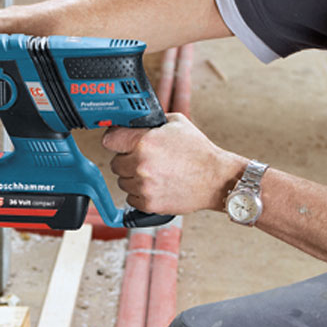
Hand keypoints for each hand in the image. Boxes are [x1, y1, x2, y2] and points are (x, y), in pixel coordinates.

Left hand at [101, 112, 246, 215]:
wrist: (216, 179)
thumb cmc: (199, 152)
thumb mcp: (176, 123)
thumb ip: (151, 123)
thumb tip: (133, 122)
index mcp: (144, 142)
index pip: (109, 141)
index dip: (116, 140)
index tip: (120, 143)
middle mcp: (141, 164)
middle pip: (115, 164)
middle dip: (127, 161)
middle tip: (145, 160)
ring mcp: (144, 186)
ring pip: (123, 182)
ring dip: (134, 178)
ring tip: (154, 174)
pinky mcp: (148, 203)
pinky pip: (132, 198)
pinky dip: (141, 194)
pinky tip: (157, 186)